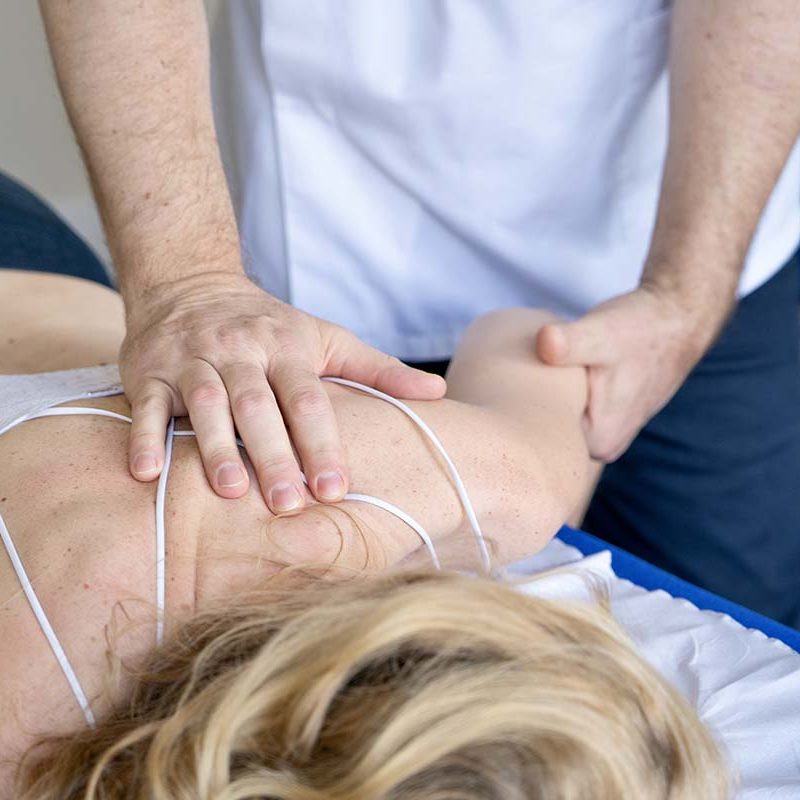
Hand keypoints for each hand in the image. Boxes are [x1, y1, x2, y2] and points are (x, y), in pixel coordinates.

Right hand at [119, 270, 445, 511]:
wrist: (192, 283)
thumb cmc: (272, 326)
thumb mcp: (328, 338)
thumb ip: (379, 371)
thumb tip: (439, 393)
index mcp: (287, 347)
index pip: (308, 398)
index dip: (322, 442)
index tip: (336, 488)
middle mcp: (240, 350)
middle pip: (258, 404)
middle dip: (274, 454)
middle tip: (288, 504)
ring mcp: (192, 358)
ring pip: (204, 402)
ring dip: (214, 447)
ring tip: (230, 492)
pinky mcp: (149, 370)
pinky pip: (143, 404)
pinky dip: (143, 436)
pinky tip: (147, 474)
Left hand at [535, 285, 722, 461]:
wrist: (675, 316)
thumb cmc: (638, 326)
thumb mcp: (600, 333)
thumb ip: (569, 342)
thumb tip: (545, 342)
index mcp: (597, 443)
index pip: (538, 437)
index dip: (522, 404)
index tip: (517, 379)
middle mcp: (600, 449)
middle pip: (546, 430)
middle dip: (533, 401)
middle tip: (531, 365)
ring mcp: (603, 435)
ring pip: (557, 418)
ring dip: (547, 395)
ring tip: (548, 365)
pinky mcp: (602, 418)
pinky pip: (567, 410)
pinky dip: (560, 392)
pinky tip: (561, 370)